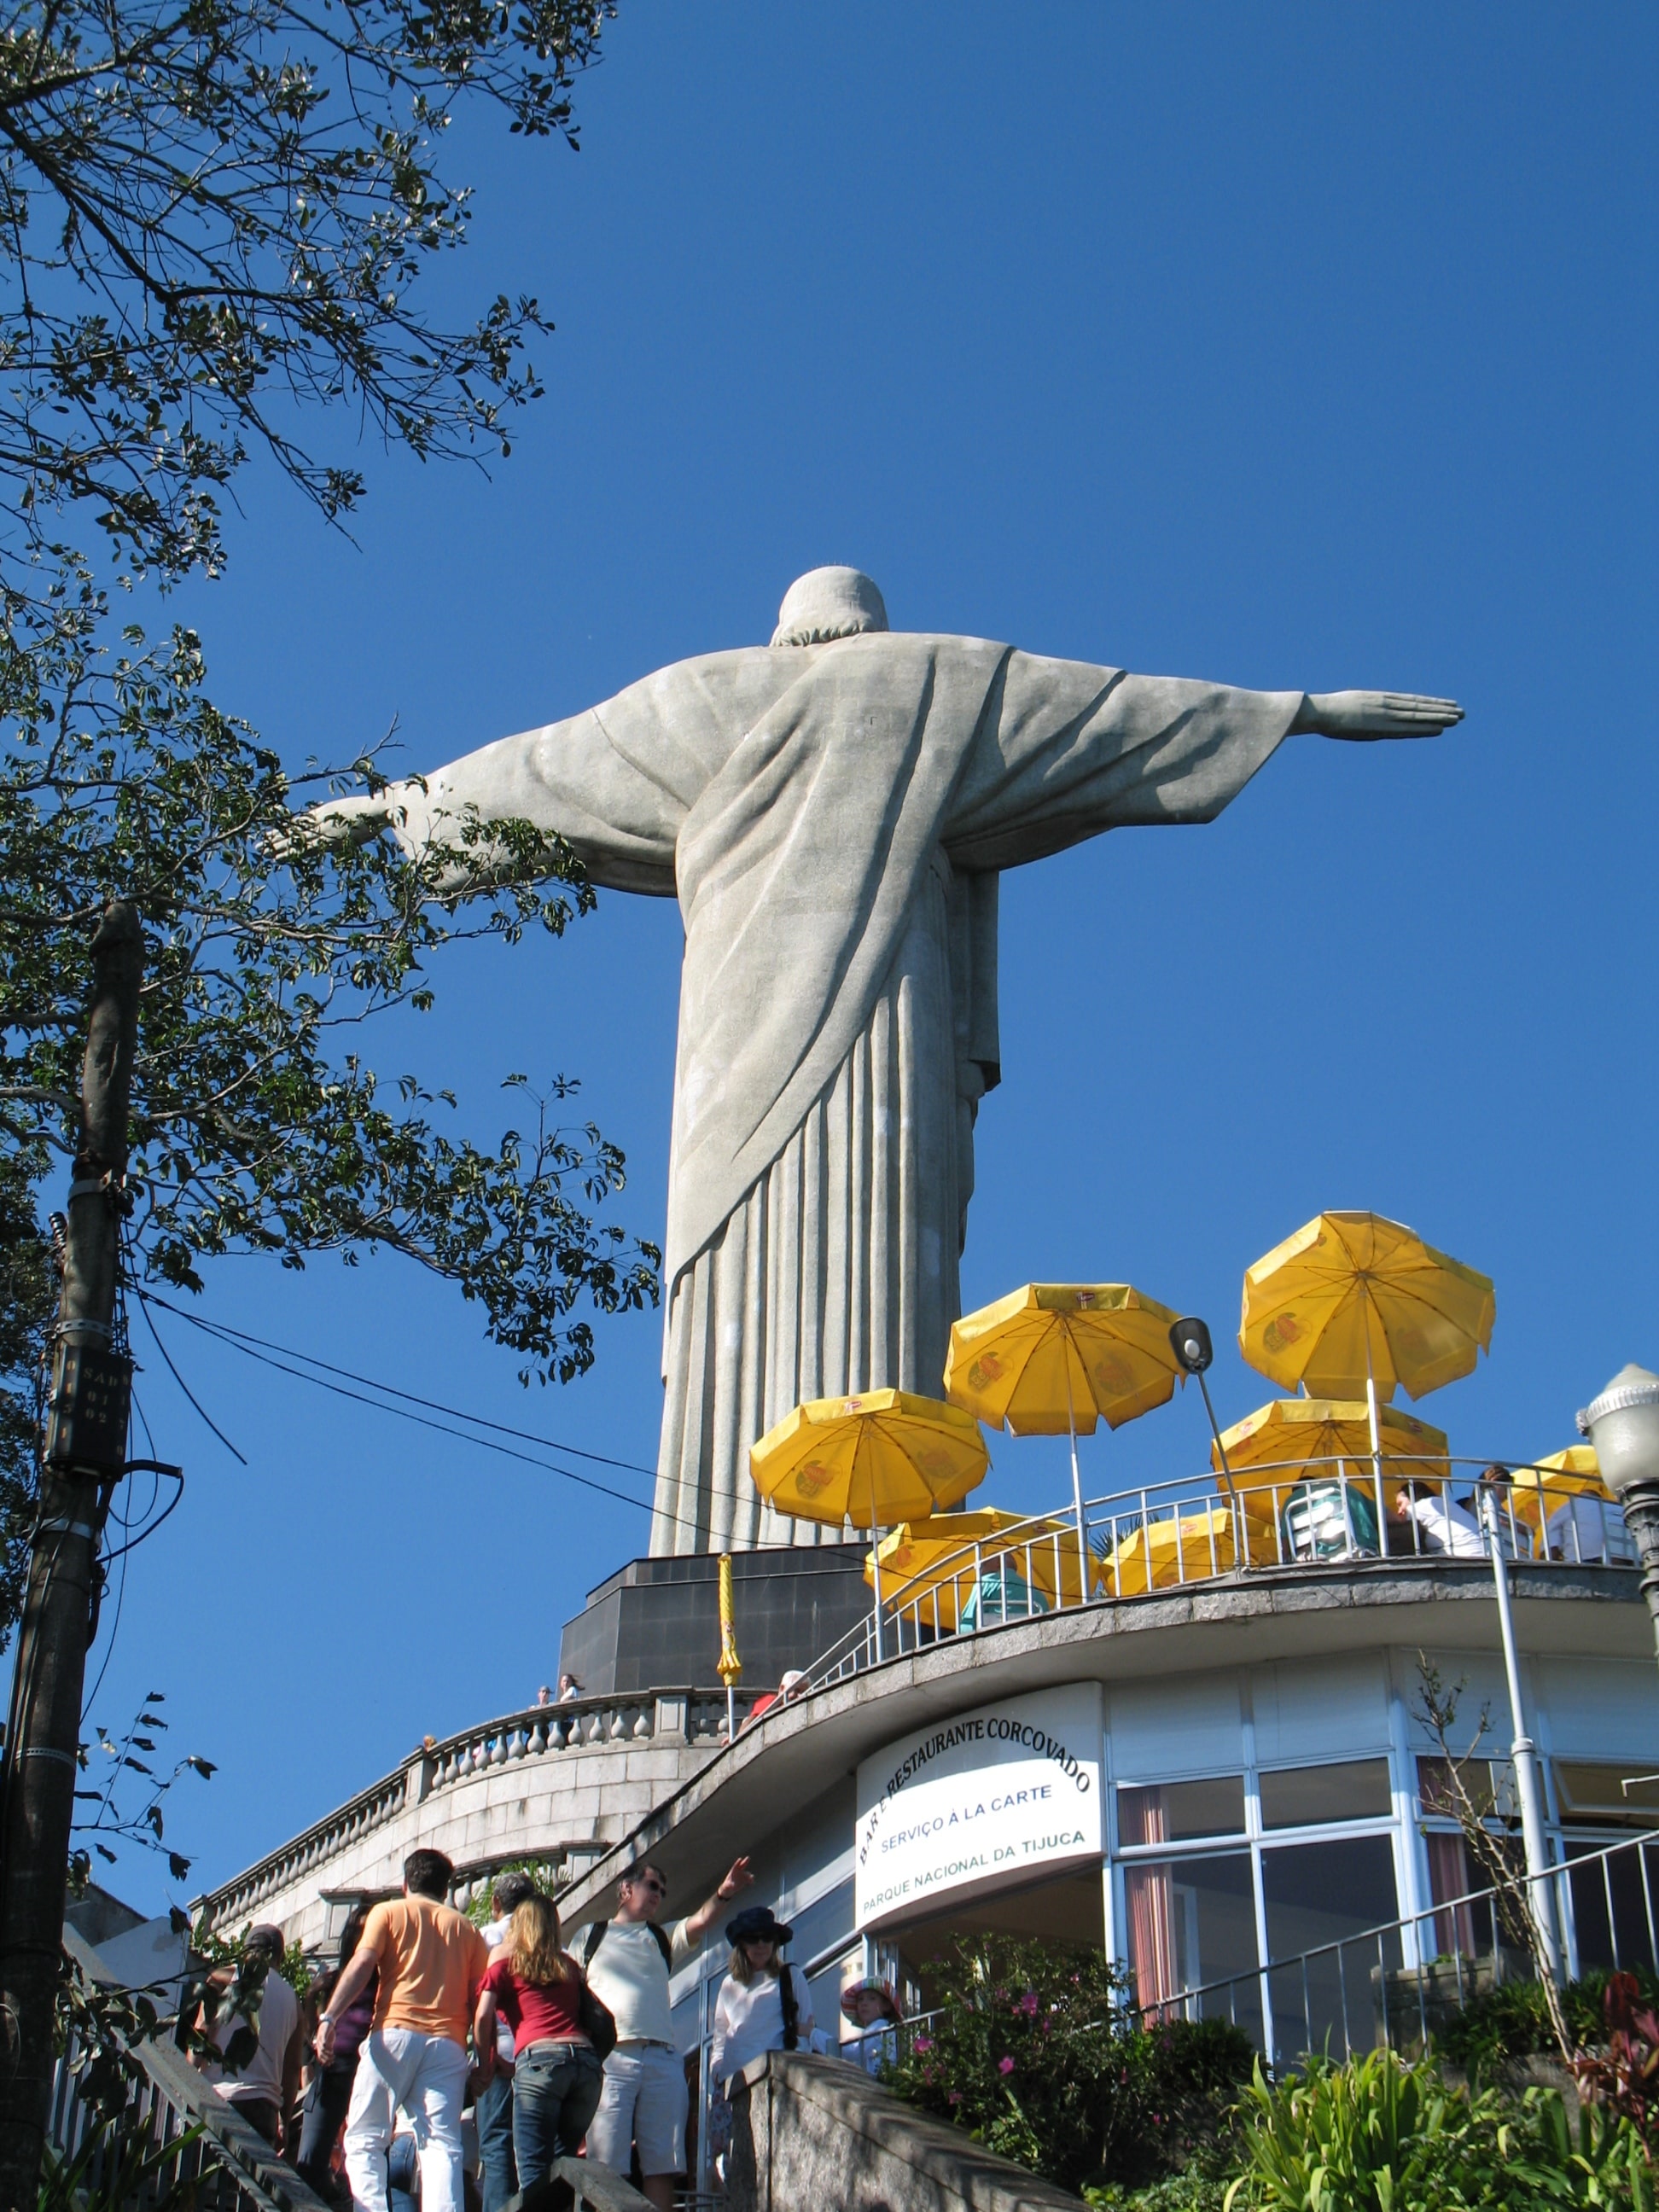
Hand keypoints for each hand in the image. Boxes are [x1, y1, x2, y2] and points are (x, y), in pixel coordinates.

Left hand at [313, 2016, 336, 2064]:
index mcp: (318, 2046)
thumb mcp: (329, 2041)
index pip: (319, 2056)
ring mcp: (319, 2039)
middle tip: (331, 2062)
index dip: (324, 2061)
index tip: (329, 2065)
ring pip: (322, 2049)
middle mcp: (318, 2043)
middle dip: (326, 2059)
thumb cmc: (328, 2032)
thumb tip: (331, 2055)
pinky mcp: (322, 2033)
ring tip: (332, 2057)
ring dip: (327, 2054)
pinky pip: (323, 2040)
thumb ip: (329, 2047)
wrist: (328, 2022)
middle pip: (320, 2054)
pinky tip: (328, 2048)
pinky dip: (325, 2045)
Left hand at [717, 1857, 753, 1901]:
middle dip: (745, 1861)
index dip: (737, 1862)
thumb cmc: (726, 1887)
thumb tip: (731, 1885)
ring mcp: (742, 1875)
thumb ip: (728, 1885)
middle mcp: (738, 1872)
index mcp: (733, 1871)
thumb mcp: (726, 1886)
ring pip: (747, 1874)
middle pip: (742, 1865)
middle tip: (748, 1857)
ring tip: (751, 1877)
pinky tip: (752, 1882)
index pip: (735, 1866)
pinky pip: (749, 1879)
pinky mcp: (745, 1880)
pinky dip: (751, 1880)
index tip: (740, 1859)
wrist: (730, 1889)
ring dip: (749, 1875)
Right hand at [1295, 691, 1463, 740]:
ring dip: (1440, 717)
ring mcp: (1384, 714)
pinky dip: (1424, 728)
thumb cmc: (1325, 712)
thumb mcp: (1346, 708)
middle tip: (1462, 712)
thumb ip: (1360, 713)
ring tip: (1459, 718)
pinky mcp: (1380, 725)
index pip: (1410, 701)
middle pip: (1419, 707)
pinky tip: (1440, 729)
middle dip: (1441, 709)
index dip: (1429, 703)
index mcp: (1378, 699)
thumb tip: (1362, 719)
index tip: (1446, 704)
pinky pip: (1407, 727)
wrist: (1317, 711)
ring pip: (1418, 715)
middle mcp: (1385, 705)